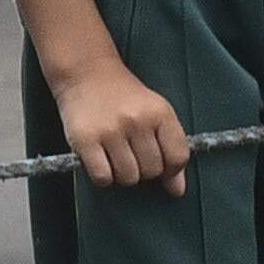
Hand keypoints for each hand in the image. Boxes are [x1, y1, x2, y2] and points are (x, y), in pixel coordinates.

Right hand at [52, 57, 188, 191]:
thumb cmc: (122, 97)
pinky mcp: (85, 140)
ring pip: (128, 177)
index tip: (161, 166)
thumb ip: (170, 148)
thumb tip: (177, 190)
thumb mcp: (154, 114)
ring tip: (115, 156)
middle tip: (132, 154)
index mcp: (160, 113)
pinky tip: (100, 160)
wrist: (86, 73)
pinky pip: (103, 177)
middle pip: (152, 171)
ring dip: (122, 175)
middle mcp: (137, 121)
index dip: (171, 170)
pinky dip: (103, 177)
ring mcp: (110, 131)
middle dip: (144, 170)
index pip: (178, 157)